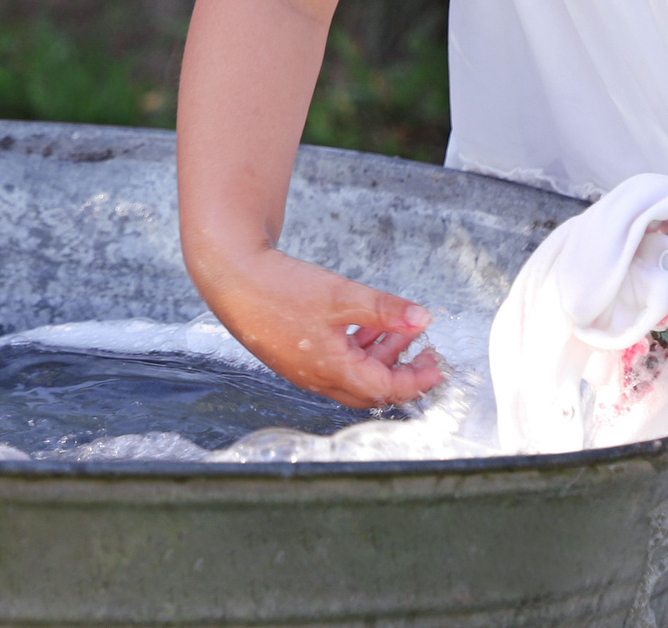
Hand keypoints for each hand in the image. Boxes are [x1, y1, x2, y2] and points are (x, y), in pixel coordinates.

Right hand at [195, 247, 444, 408]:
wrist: (230, 276)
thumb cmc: (279, 287)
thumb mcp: (341, 294)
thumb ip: (384, 311)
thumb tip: (422, 319)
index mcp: (332, 370)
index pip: (386, 390)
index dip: (416, 380)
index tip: (437, 365)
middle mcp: (317, 378)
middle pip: (370, 390)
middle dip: (401, 373)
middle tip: (423, 353)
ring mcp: (303, 369)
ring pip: (352, 376)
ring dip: (379, 358)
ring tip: (397, 333)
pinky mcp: (293, 355)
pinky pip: (333, 364)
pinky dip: (355, 351)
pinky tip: (361, 326)